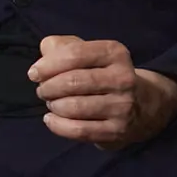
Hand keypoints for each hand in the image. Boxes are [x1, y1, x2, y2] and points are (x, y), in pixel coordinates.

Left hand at [31, 37, 176, 149]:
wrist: (143, 105)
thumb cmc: (102, 74)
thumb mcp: (88, 53)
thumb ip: (63, 46)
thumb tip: (45, 52)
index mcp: (114, 53)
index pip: (74, 54)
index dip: (47, 65)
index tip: (34, 74)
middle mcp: (123, 78)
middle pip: (72, 82)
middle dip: (48, 87)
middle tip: (43, 90)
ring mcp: (123, 106)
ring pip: (74, 107)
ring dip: (53, 105)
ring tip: (52, 103)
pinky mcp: (117, 130)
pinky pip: (79, 130)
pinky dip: (57, 125)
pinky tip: (51, 119)